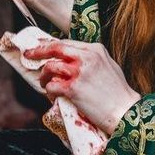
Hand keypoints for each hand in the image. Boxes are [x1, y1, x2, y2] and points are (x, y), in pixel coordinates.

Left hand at [23, 39, 141, 136]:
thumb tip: (72, 58)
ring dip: (44, 76)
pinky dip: (49, 90)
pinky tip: (52, 95)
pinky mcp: (73, 89)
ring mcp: (79, 72)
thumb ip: (91, 58)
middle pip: (55, 48)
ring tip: (45, 83)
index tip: (40, 46)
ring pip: (51, 67)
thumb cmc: (118, 92)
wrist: (125, 111)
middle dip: (38, 51)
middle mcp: (86, 57)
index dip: (49, 44)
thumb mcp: (108, 65)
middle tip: (28, 55)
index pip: (66, 42)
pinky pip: (52, 85)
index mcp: (95, 49)